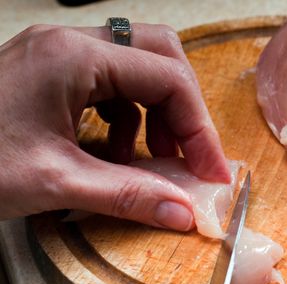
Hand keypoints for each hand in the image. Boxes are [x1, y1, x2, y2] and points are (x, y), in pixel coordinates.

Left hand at [0, 23, 230, 228]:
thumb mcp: (53, 182)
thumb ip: (126, 195)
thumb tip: (181, 211)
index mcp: (72, 58)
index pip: (168, 79)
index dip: (200, 128)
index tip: (211, 169)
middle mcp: (69, 44)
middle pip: (159, 55)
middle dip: (183, 107)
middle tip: (189, 152)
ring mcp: (59, 54)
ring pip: (138, 66)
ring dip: (158, 112)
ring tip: (154, 157)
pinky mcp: (51, 72)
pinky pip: (111, 83)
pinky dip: (128, 116)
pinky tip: (117, 151)